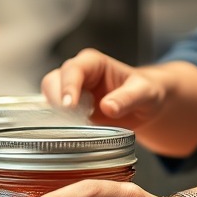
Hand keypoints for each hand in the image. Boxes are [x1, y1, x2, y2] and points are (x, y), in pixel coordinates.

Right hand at [42, 49, 196, 156]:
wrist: (145, 106)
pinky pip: (55, 114)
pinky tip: (71, 133)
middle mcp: (78, 74)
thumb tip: (108, 107)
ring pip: (50, 97)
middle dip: (57, 100)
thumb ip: (128, 98)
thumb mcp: (145, 93)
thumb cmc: (146, 93)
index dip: (68, 86)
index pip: (73, 69)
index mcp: (93, 63)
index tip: (70, 106)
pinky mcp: (70, 110)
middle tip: (70, 120)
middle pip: (53, 81)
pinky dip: (58, 123)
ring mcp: (71, 92)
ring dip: (56, 112)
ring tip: (74, 127)